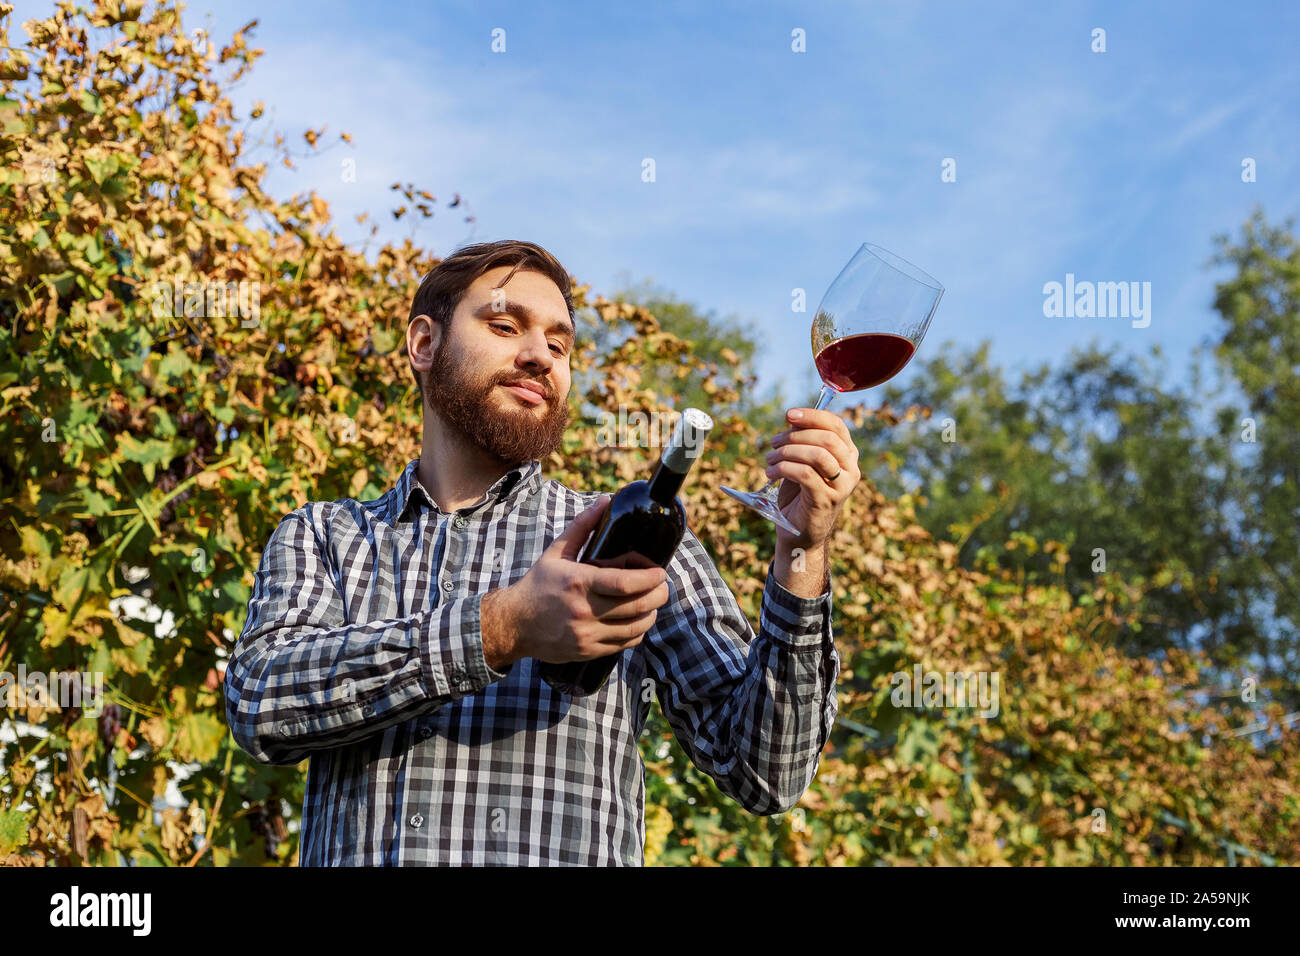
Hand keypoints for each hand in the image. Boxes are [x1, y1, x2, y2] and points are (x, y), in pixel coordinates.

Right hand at [482, 495, 671, 666]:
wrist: (514, 624)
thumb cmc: (537, 584)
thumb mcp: (556, 552)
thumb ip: (582, 527)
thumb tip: (604, 501)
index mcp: (579, 582)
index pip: (625, 583)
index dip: (650, 578)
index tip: (660, 572)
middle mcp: (584, 611)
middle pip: (636, 606)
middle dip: (658, 595)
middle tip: (662, 586)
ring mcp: (586, 635)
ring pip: (634, 628)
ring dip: (651, 614)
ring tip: (652, 602)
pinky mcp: (587, 651)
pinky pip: (623, 644)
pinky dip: (637, 632)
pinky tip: (637, 620)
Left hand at [765, 406, 860, 550]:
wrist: (799, 532)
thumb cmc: (800, 493)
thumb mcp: (802, 461)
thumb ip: (803, 440)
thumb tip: (793, 418)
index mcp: (848, 454)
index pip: (836, 425)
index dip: (812, 415)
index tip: (789, 415)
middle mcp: (851, 469)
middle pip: (827, 438)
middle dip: (795, 435)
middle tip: (774, 443)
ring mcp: (842, 486)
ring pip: (817, 454)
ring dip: (787, 452)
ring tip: (770, 459)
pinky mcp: (826, 500)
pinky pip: (805, 474)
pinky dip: (783, 469)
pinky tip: (771, 473)